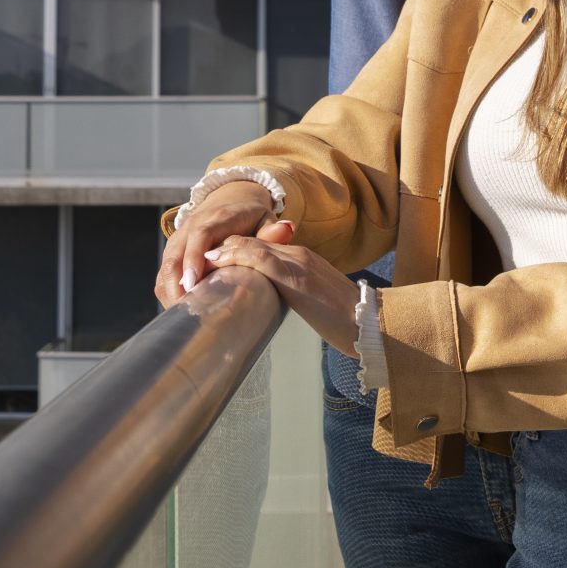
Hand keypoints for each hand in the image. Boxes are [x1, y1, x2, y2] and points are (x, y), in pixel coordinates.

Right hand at [154, 180, 272, 306]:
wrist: (229, 199)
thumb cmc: (250, 216)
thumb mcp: (265, 219)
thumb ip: (272, 230)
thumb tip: (286, 230)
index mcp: (215, 217)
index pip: (200, 236)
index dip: (194, 259)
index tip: (193, 283)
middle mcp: (191, 226)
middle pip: (175, 256)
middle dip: (177, 284)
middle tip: (186, 311)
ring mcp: (179, 239)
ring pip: (166, 268)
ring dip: (171, 292)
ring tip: (183, 317)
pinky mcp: (173, 251)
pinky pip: (164, 274)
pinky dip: (169, 292)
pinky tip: (181, 311)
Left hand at [204, 225, 358, 356]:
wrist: (372, 325)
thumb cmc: (346, 321)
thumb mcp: (313, 302)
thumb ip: (292, 294)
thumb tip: (268, 303)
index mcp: (301, 258)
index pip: (257, 247)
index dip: (230, 252)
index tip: (208, 265)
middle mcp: (297, 253)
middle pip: (249, 242)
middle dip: (219, 251)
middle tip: (194, 264)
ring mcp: (297, 262)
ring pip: (249, 245)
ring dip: (220, 253)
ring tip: (197, 265)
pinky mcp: (296, 276)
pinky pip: (258, 258)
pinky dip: (232, 258)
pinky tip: (213, 265)